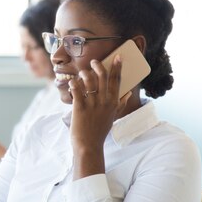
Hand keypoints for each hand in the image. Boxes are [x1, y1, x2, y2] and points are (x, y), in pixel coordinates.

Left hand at [68, 55, 131, 177]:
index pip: (117, 81)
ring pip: (89, 80)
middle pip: (103, 77)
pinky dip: (74, 83)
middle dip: (98, 65)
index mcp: (113, 102)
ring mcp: (92, 104)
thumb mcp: (113, 117)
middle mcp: (104, 101)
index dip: (117, 67)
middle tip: (94, 61)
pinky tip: (73, 82)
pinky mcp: (79, 107)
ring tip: (82, 73)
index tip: (118, 57)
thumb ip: (120, 104)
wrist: (89, 145)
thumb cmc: (100, 130)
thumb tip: (128, 94)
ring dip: (84, 73)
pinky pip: (76, 89)